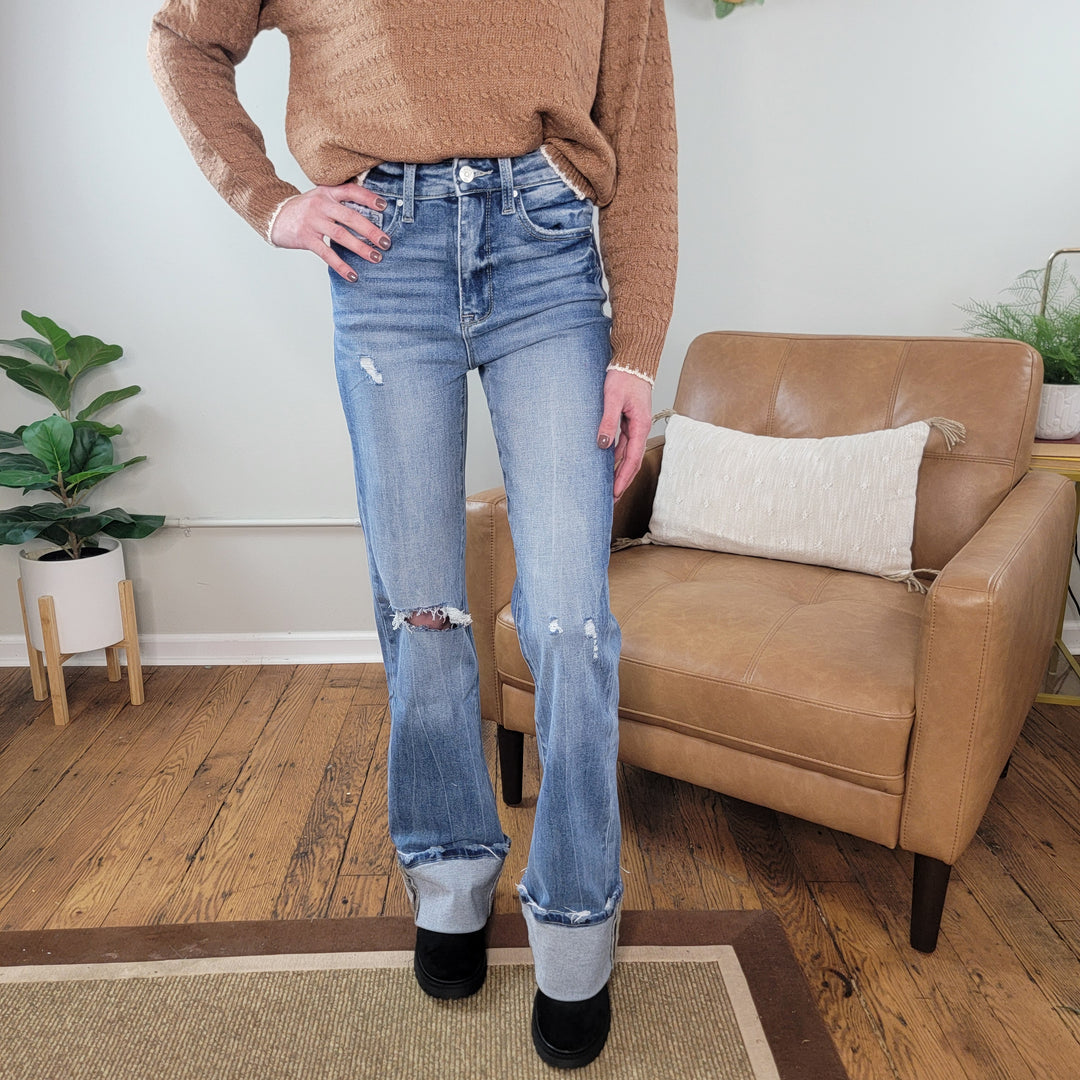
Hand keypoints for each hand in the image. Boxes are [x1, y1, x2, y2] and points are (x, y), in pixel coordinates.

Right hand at [270, 183, 391, 280]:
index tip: (384, 206)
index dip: (368, 197)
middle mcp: (321, 205)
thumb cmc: (304, 209)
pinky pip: (326, 253)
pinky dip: (341, 265)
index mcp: (327, 192)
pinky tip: (352, 275)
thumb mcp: (320, 198)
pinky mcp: (306, 238)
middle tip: (386, 242)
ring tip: (376, 257)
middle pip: (350, 216)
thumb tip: (370, 212)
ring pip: (341, 235)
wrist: (274, 215)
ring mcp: (313, 221)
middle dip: (370, 230)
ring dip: (360, 247)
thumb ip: (340, 202)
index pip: (351, 191)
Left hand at [596, 369, 652, 499]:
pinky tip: (606, 464)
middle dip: (622, 481)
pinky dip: (615, 457)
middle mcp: (639, 429)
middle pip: (631, 461)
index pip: (632, 459)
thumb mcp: (613, 398)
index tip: (614, 492)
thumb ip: (608, 421)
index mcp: (640, 426)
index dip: (623, 478)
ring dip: (618, 471)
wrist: (632, 361)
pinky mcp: (627, 422)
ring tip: (607, 486)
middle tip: (611, 499)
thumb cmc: (624, 376)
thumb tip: (603, 445)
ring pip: (626, 454)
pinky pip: (622, 444)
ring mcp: (634, 426)